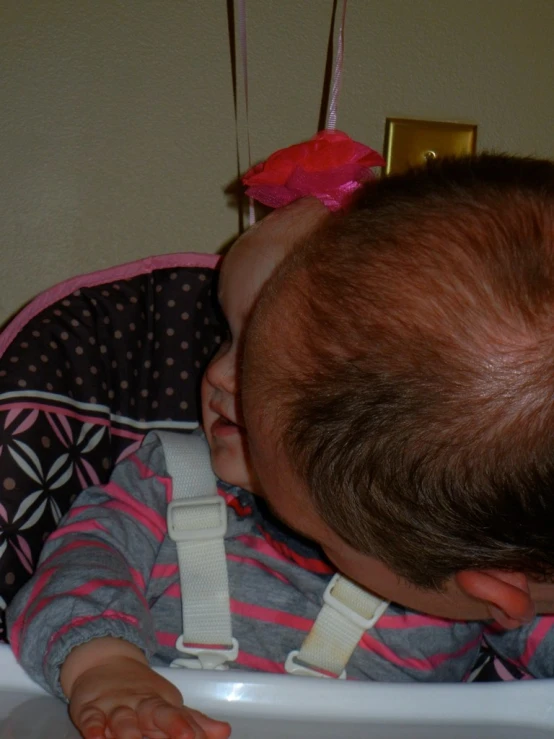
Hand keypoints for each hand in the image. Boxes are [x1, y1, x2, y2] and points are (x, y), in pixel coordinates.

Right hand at [65, 652, 230, 738]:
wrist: (104, 661)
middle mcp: (138, 703)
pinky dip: (92, 726)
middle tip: (183, 737)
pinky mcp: (89, 708)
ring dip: (127, 730)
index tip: (195, 737)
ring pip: (121, 717)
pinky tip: (95, 736)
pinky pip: (90, 717)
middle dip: (167, 725)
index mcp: (159, 704)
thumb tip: (224, 732)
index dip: (184, 725)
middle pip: (153, 713)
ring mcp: (114, 705)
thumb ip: (192, 721)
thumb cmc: (140, 692)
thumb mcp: (166, 704)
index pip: (175, 715)